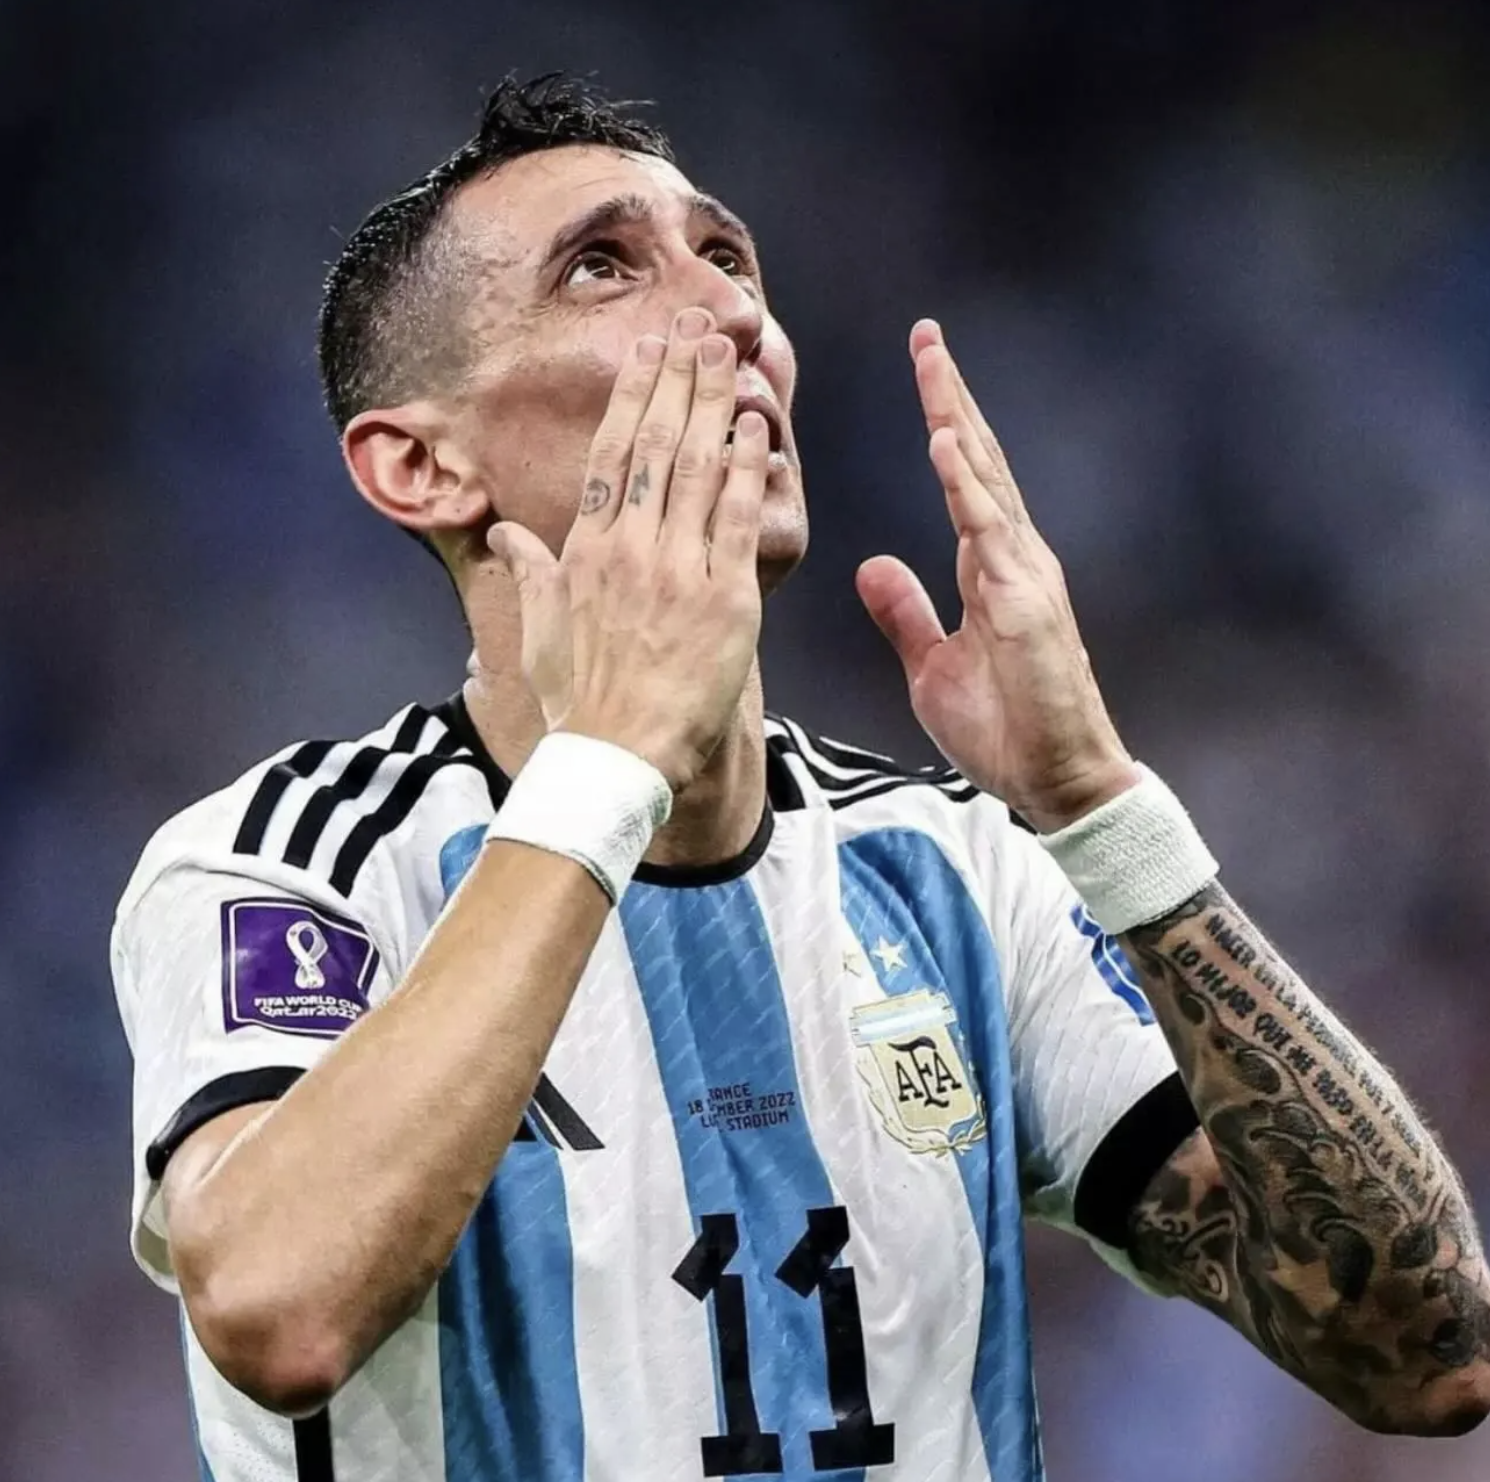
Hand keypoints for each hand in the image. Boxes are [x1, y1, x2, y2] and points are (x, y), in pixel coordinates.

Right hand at [489, 307, 767, 791]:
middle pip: (657, 444)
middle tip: (697, 326)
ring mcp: (678, 571)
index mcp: (587, 552)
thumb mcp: (539, 632)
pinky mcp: (725, 599)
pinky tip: (756, 429)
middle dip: (679, 378)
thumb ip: (529, 572)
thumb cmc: (580, 701)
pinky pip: (736, 520)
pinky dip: (746, 471)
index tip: (648, 351)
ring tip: (729, 353)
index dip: (634, 396)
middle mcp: (630, 549)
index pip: (613, 455)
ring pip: (697, 468)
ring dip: (714, 404)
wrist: (617, 757)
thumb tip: (505, 530)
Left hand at [856, 319, 1138, 832]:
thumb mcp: (932, 665)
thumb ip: (906, 611)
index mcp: (991, 568)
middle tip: (926, 336)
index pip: (964, 480)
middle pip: (979, 461)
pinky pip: (991, 532)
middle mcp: (1012, 557)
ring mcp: (1025, 575)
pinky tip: (944, 441)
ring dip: (957, 418)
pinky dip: (967, 485)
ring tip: (932, 362)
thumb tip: (872, 563)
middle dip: (950, 397)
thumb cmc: (1003, 727)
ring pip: (987, 481)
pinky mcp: (1027, 603)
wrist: (1054, 782)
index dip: (942, 425)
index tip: (922, 372)